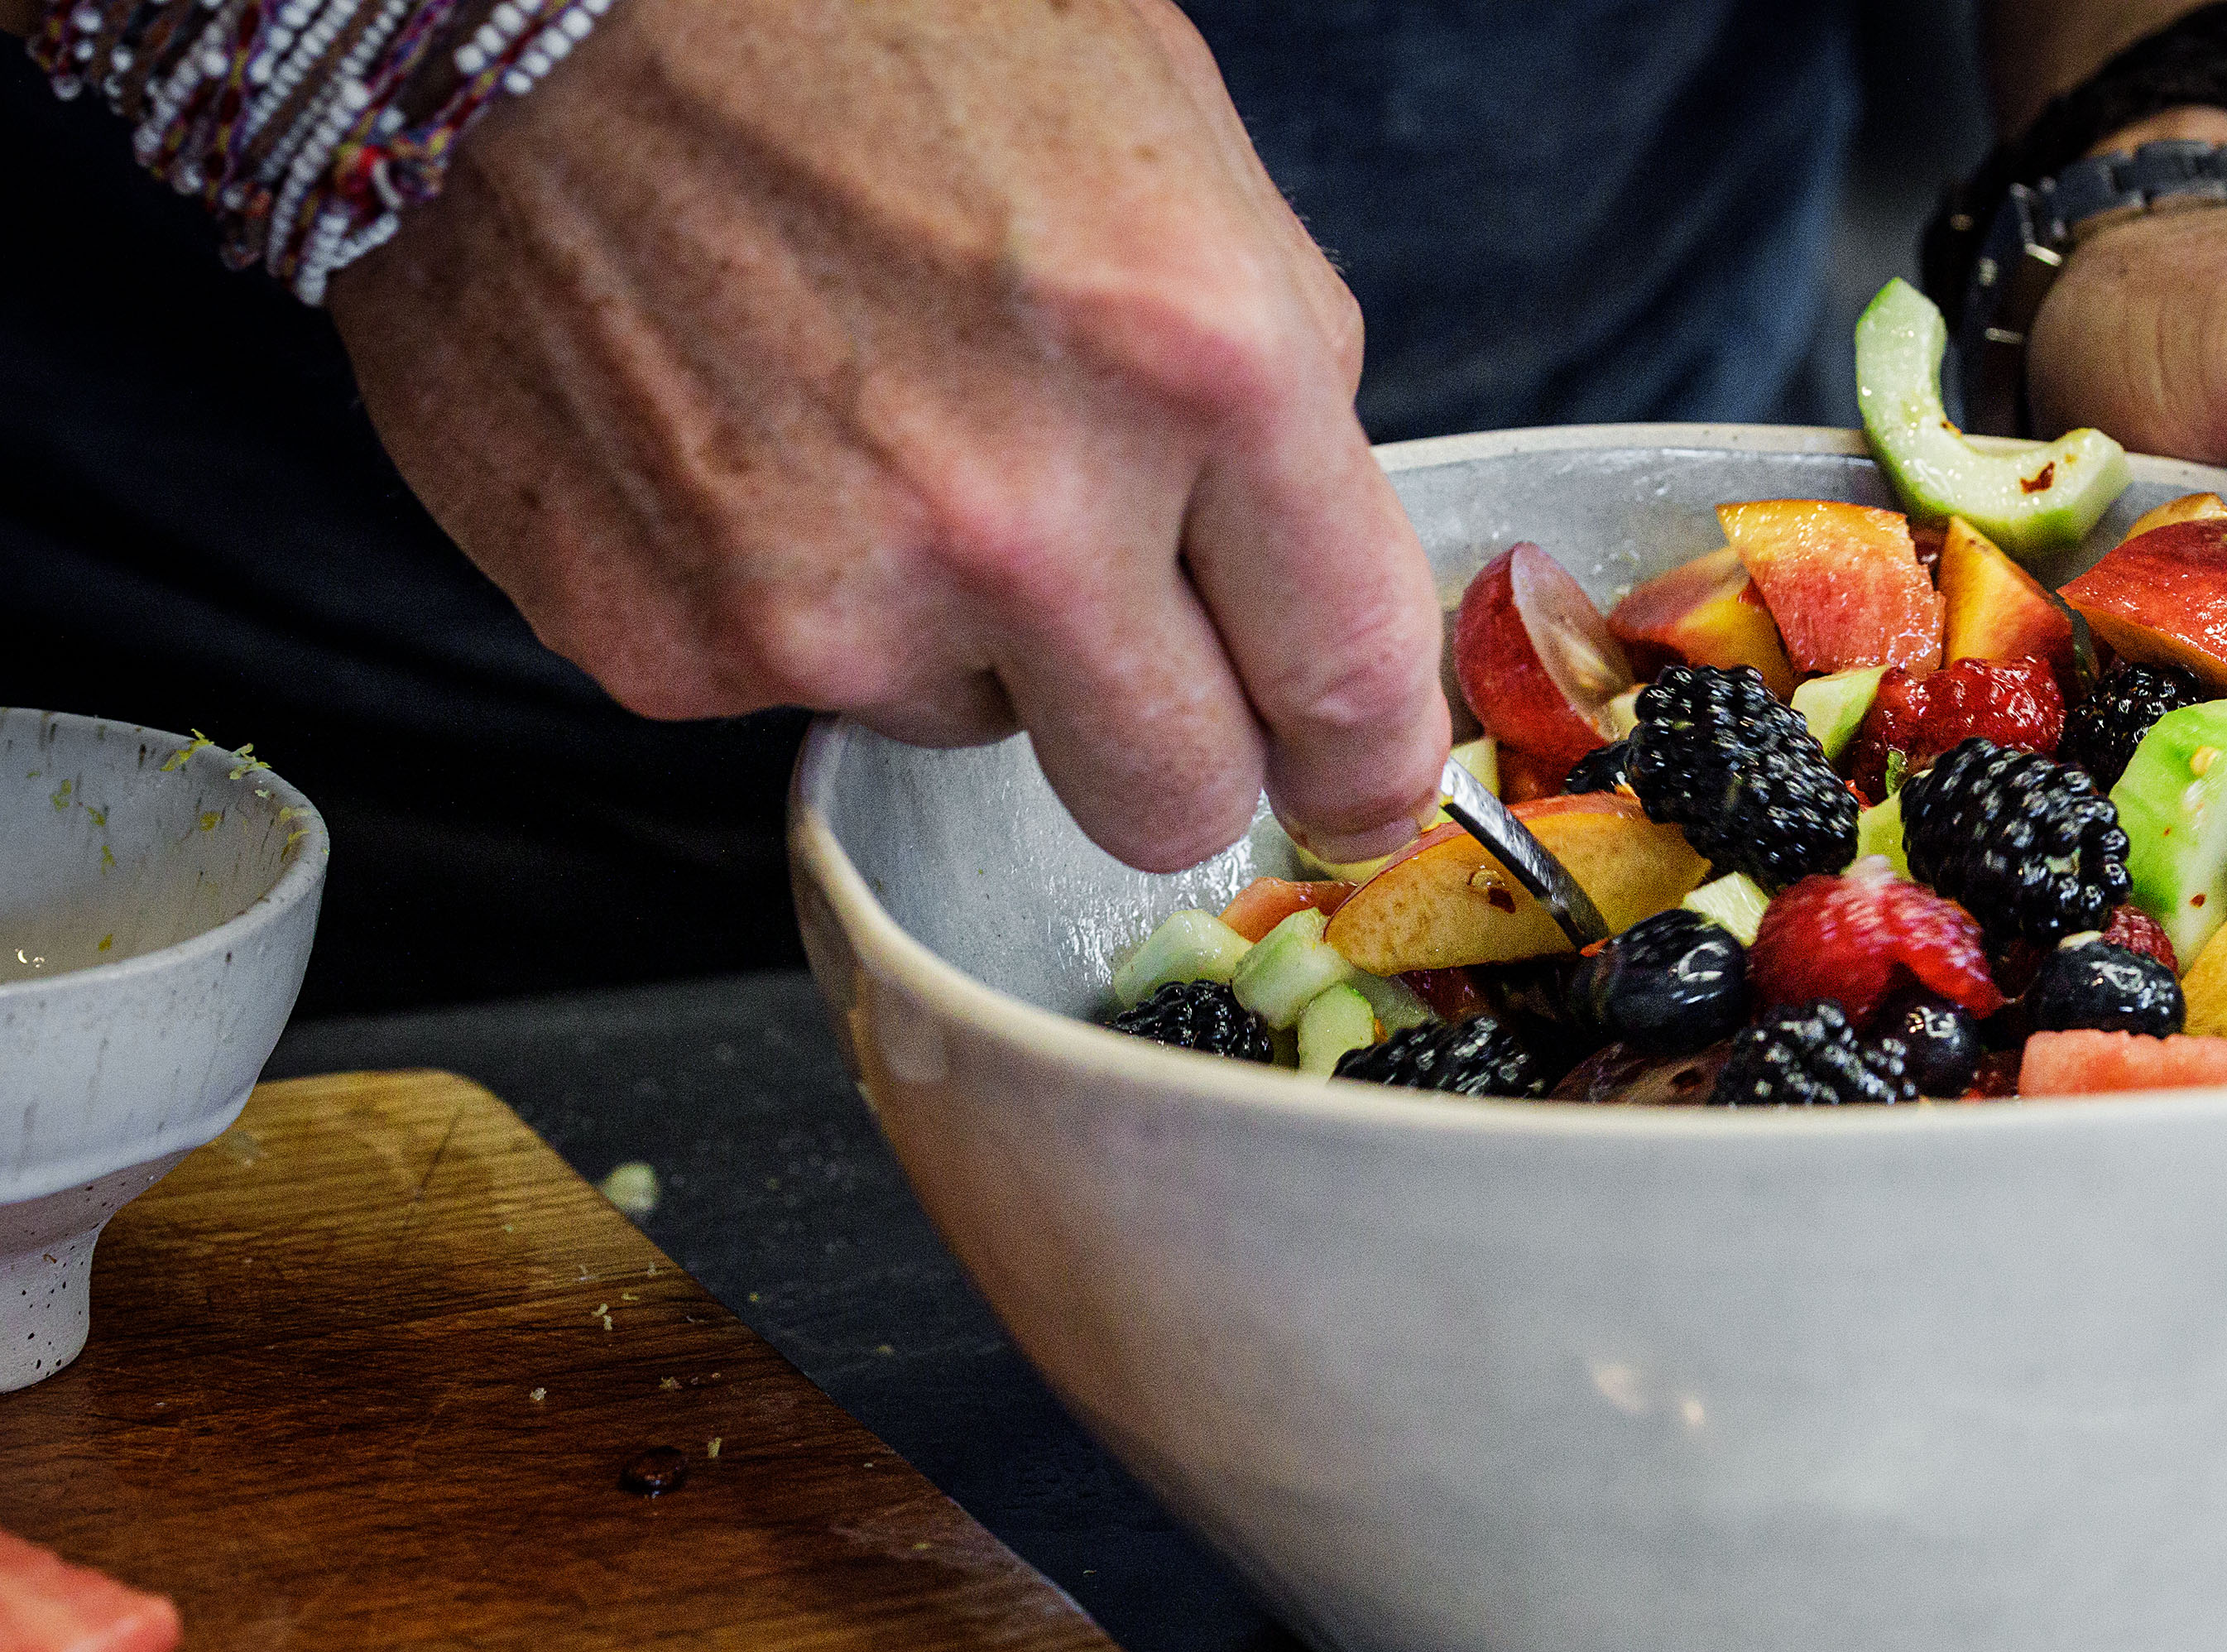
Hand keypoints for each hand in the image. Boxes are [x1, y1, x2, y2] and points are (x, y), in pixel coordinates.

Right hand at [328, 0, 1449, 869]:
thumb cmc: (853, 17)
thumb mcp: (1163, 145)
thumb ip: (1268, 383)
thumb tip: (1315, 578)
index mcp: (1195, 357)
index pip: (1347, 685)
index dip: (1363, 762)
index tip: (1352, 784)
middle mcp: (1020, 513)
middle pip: (1170, 802)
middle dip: (1172, 748)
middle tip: (1128, 649)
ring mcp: (833, 600)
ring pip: (977, 731)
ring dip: (962, 629)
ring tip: (871, 423)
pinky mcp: (668, 645)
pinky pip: (799, 687)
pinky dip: (797, 594)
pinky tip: (747, 439)